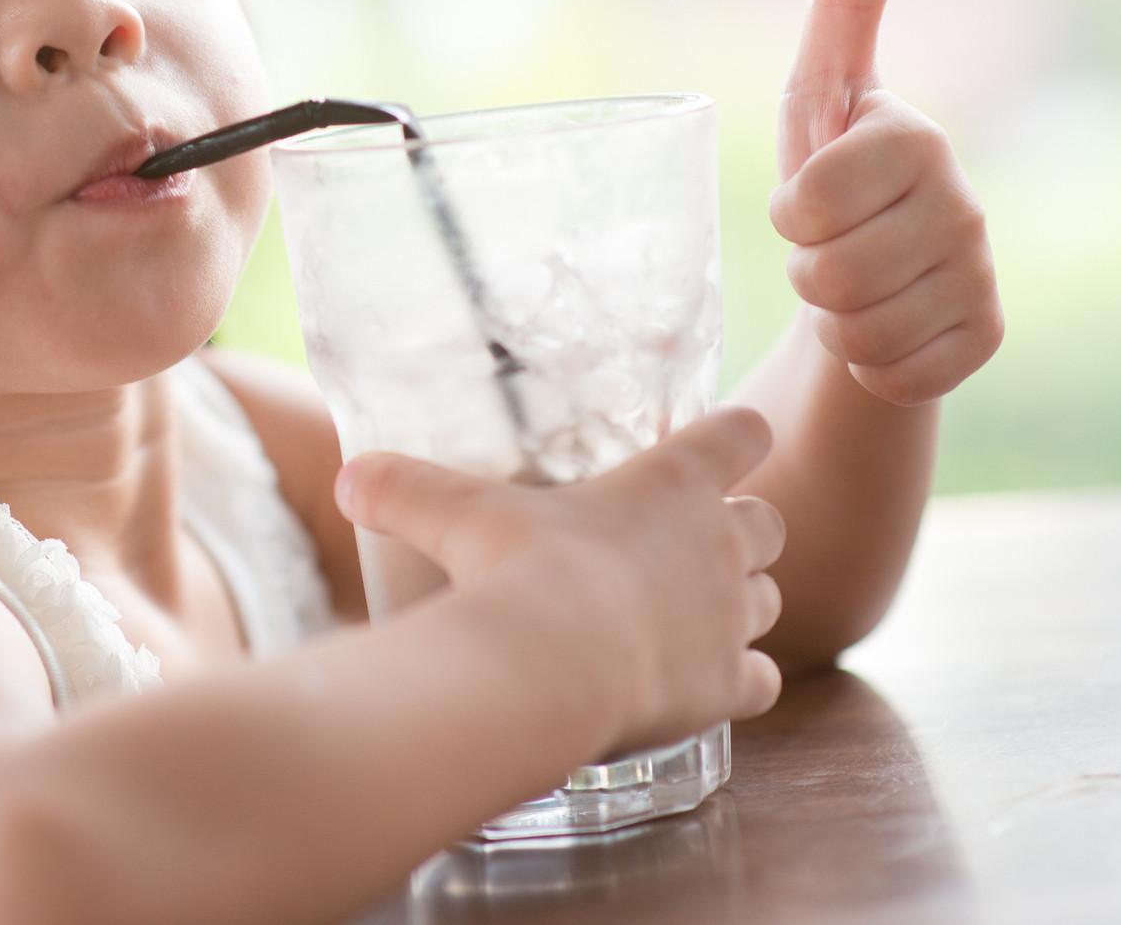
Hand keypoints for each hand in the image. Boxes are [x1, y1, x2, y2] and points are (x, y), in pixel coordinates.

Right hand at [334, 408, 785, 753]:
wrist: (549, 665)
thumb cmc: (514, 571)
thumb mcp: (455, 514)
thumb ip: (404, 489)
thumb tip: (348, 476)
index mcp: (671, 483)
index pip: (740, 434)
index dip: (739, 435)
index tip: (732, 438)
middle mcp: (718, 544)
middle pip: (770, 523)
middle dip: (743, 531)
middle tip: (694, 545)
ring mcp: (731, 618)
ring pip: (772, 601)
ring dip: (744, 604)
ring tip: (693, 616)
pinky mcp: (729, 685)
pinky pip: (764, 680)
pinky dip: (742, 681)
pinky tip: (706, 686)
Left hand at [773, 0, 1003, 406]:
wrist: (872, 269)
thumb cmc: (834, 172)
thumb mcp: (819, 96)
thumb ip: (841, 11)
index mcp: (915, 139)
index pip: (809, 203)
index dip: (789, 213)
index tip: (805, 201)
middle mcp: (963, 203)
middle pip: (829, 275)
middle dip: (805, 272)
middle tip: (823, 252)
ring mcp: (980, 272)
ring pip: (859, 331)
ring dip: (832, 320)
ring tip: (849, 288)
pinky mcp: (986, 335)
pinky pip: (894, 374)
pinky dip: (870, 364)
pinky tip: (883, 328)